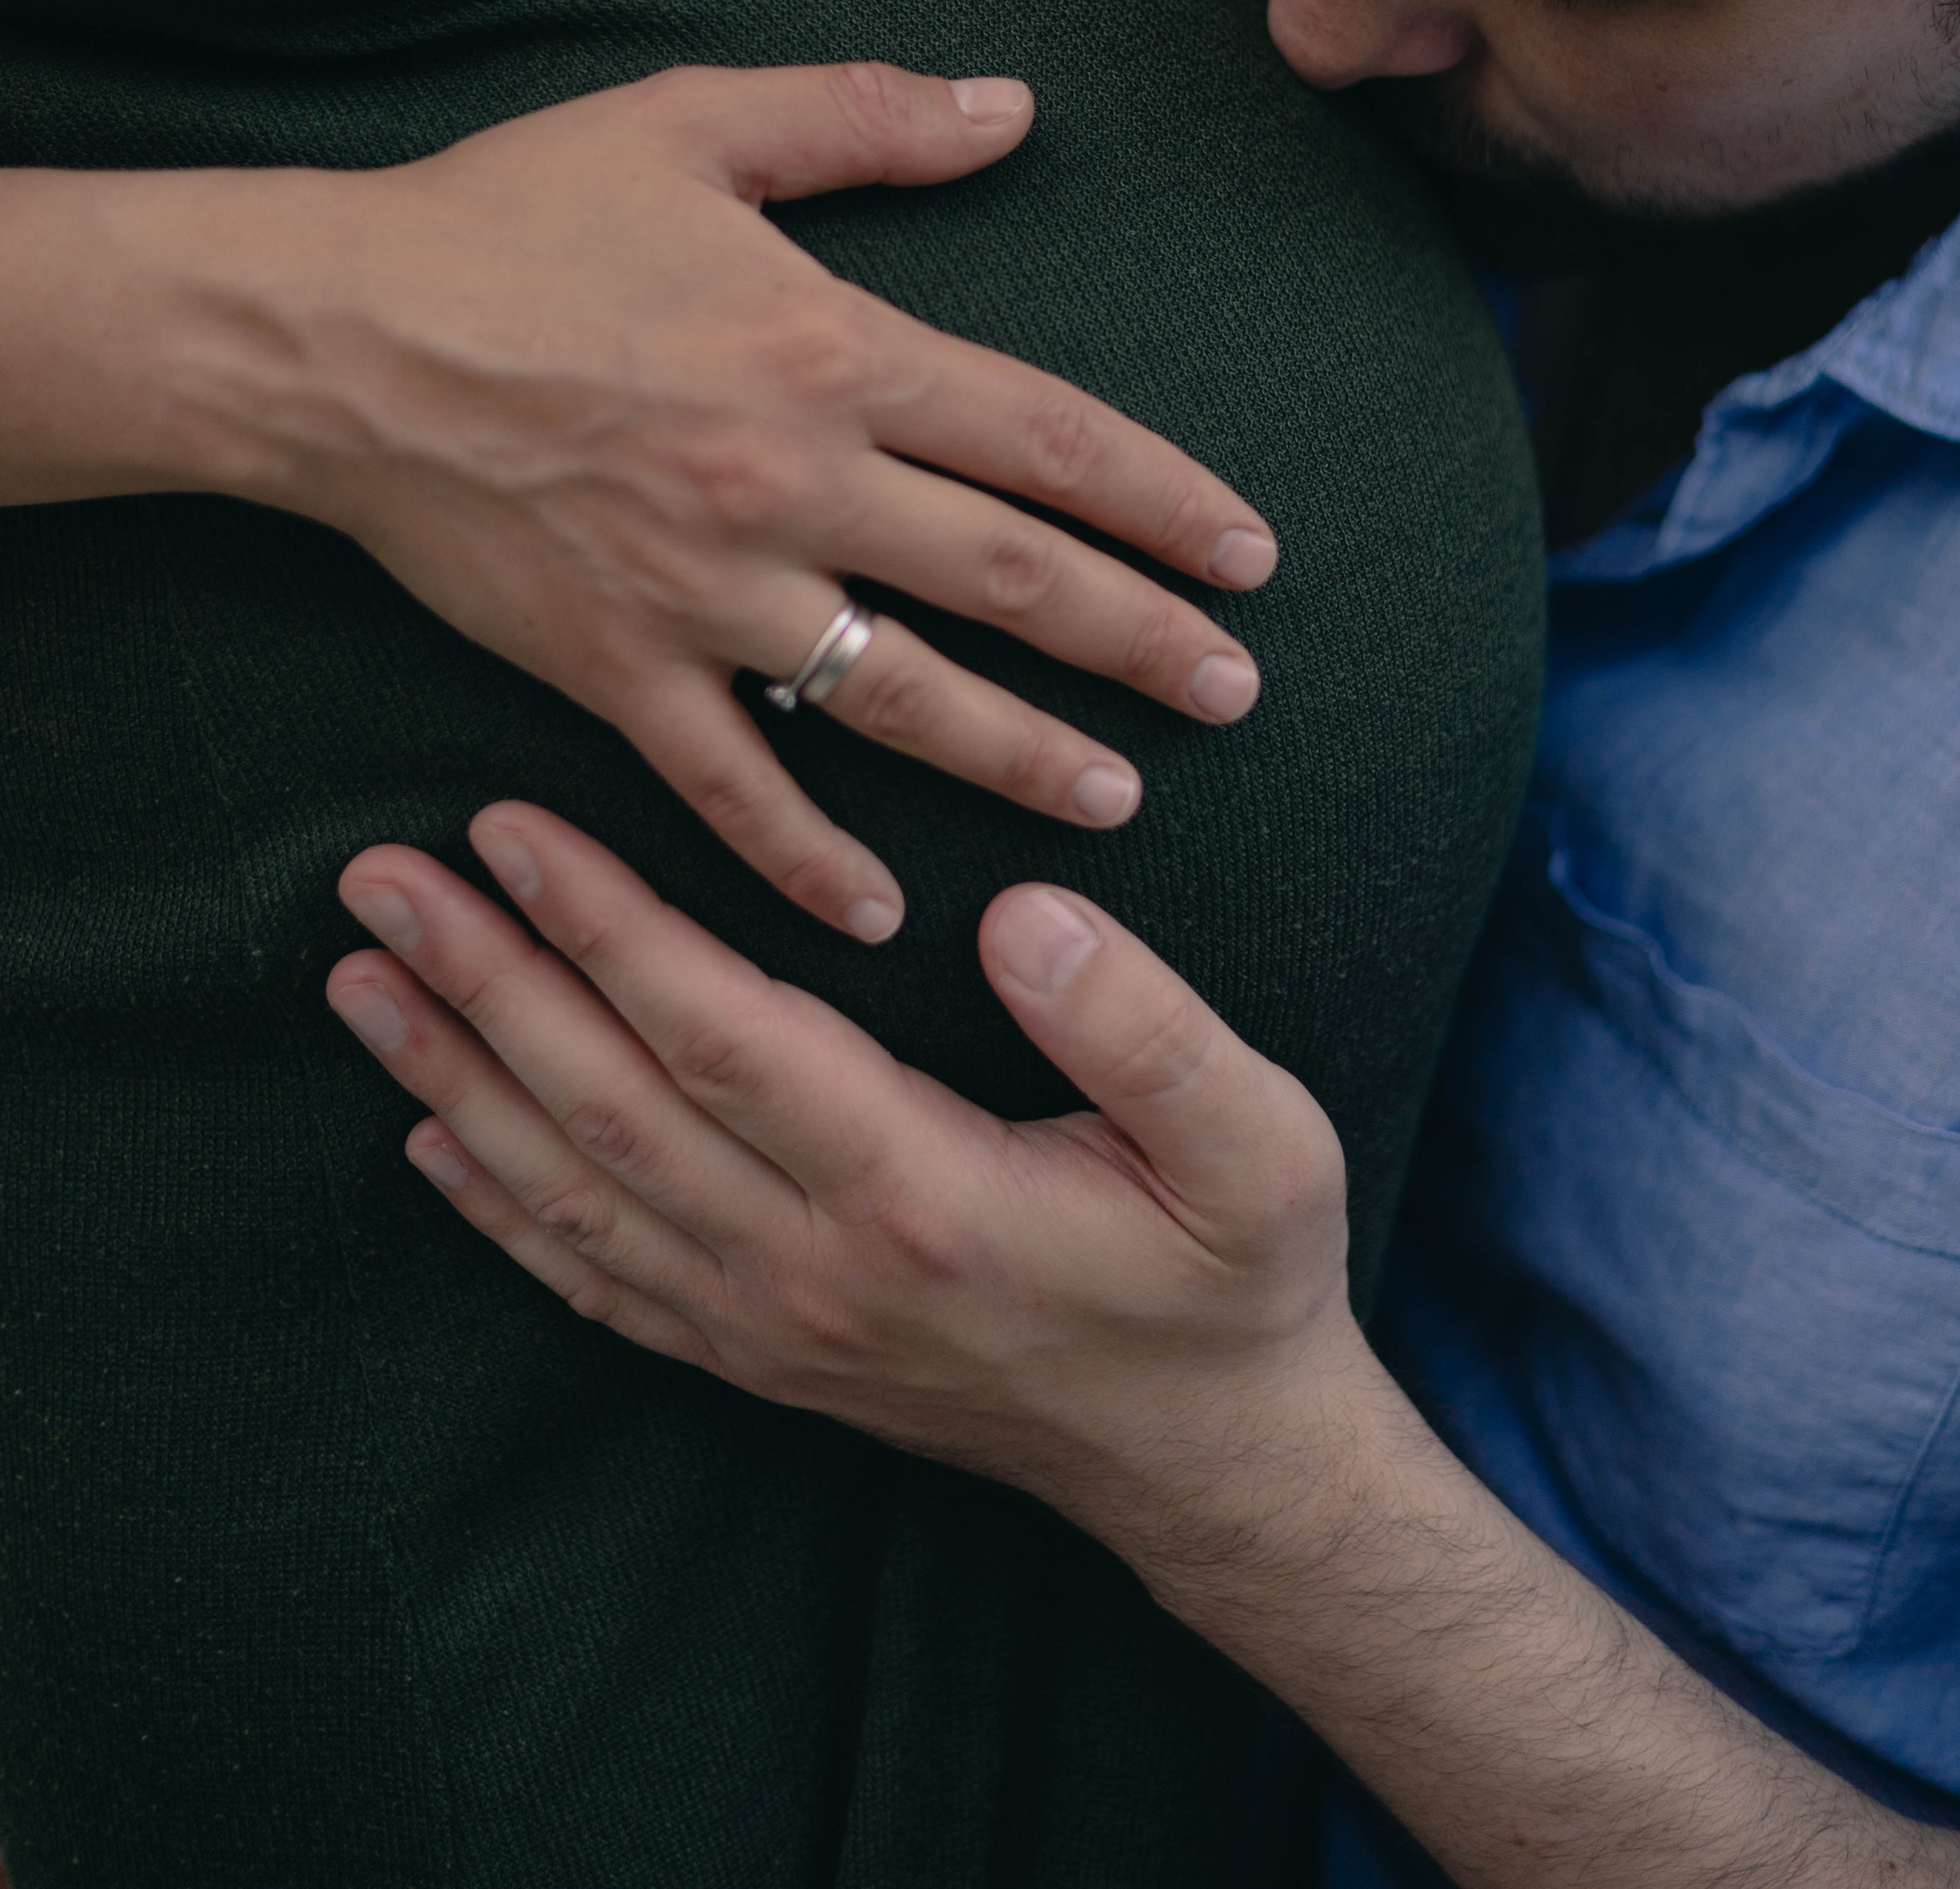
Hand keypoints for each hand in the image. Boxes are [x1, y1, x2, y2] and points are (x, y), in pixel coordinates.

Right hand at [226, 66, 1275, 942]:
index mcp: (833, 350)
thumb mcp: (696, 125)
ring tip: (1119, 798)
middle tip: (1235, 692)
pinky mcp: (613, 668)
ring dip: (1021, 756)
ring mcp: (704, 590)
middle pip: (1011, 578)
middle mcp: (791, 482)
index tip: (1249, 555)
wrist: (328, 334)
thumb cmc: (509, 215)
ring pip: (901, 696)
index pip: (1049, 441)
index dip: (1165, 501)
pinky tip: (879, 914)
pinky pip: (731, 785)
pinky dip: (806, 859)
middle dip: (1140, 642)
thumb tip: (1010, 106)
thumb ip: (866, 117)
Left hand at [324, 808, 1959, 1888]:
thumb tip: (1031, 914)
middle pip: (607, 1110)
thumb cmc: (1234, 1283)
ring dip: (457, 1080)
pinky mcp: (765, 1356)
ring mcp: (775, 1326)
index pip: (721, 1040)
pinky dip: (501, 1209)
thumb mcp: (1257, 1145)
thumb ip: (1148, 1028)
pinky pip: (598, 1280)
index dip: (610, 930)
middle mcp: (813, 1271)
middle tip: (378, 880)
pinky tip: (435, 1143)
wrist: (1215, 1467)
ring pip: (576, 1191)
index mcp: (919, 1197)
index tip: (514, 830)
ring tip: (363, 982)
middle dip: (484, 983)